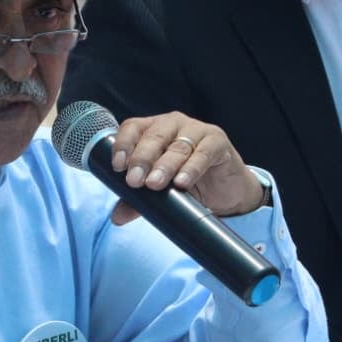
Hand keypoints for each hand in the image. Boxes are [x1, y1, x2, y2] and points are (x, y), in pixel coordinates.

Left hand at [107, 112, 262, 222]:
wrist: (224, 192)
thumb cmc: (187, 182)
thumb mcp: (160, 191)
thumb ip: (138, 201)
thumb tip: (117, 217)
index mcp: (152, 130)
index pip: (133, 128)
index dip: (123, 144)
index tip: (117, 166)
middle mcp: (172, 125)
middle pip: (153, 137)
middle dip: (142, 159)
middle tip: (134, 181)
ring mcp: (196, 130)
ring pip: (177, 146)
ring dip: (165, 166)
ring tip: (155, 184)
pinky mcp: (217, 142)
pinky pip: (203, 153)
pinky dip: (192, 168)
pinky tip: (183, 182)